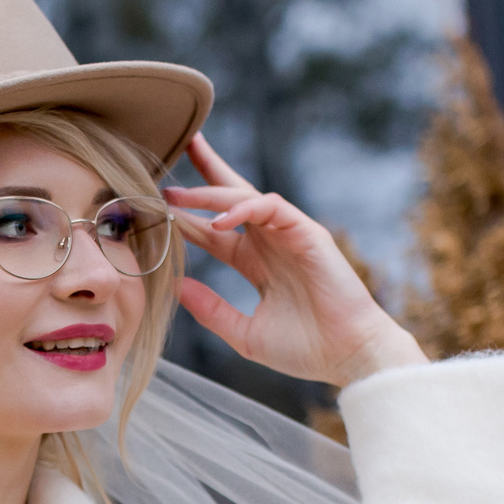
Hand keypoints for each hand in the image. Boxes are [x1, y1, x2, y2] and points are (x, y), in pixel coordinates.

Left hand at [164, 132, 425, 387]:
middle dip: (206, 172)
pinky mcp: (308, 233)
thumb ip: (211, 310)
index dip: (186, 218)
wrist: (349, 357)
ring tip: (177, 194)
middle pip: (232, 197)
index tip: (154, 208)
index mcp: (256, 263)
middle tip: (178, 146)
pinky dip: (243, 209)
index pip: (215, 231)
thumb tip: (177, 287)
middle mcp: (271, 242)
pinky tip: (217, 222)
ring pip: (246, 197)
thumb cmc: (305, 350)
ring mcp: (290, 234)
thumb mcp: (245, 333)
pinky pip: (271, 208)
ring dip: (210, 192)